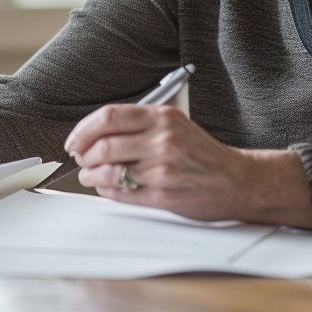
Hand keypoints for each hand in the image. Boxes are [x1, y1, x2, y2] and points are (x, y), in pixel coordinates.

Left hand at [64, 104, 311, 227]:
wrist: (237, 181)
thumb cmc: (203, 154)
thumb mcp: (176, 125)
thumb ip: (140, 125)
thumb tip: (96, 133)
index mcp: (163, 117)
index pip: (109, 116)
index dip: (83, 129)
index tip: (75, 140)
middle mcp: (162, 140)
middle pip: (103, 144)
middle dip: (84, 154)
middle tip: (81, 159)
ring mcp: (162, 169)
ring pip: (108, 171)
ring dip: (90, 175)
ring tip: (90, 176)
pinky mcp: (163, 195)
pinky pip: (121, 193)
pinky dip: (106, 191)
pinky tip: (106, 188)